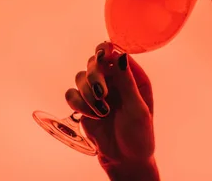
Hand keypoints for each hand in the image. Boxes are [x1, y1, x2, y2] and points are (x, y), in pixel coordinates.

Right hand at [65, 42, 155, 169]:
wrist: (125, 159)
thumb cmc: (139, 134)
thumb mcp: (138, 108)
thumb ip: (128, 82)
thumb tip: (120, 55)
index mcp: (132, 76)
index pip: (116, 52)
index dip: (106, 51)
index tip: (101, 57)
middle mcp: (114, 80)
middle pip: (94, 61)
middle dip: (95, 76)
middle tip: (102, 93)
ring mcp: (98, 91)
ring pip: (81, 77)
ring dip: (88, 94)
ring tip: (103, 112)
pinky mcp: (84, 104)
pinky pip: (71, 93)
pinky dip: (78, 103)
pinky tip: (92, 116)